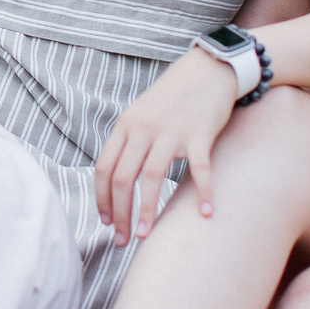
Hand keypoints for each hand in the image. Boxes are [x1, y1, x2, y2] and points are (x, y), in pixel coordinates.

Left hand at [94, 49, 240, 242]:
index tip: (106, 222)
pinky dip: (203, 192)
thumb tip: (114, 179)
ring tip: (146, 235)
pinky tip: (205, 213)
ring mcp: (171, 130)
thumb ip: (129, 142)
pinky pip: (199, 168)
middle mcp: (143, 128)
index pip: (103, 168)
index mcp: (125, 125)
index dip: (101, 199)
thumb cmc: (173, 98)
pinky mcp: (199, 133)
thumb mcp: (141, 114)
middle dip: (120, 214)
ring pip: (151, 178)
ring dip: (147, 211)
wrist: (208, 69)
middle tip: (123, 239)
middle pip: (122, 178)